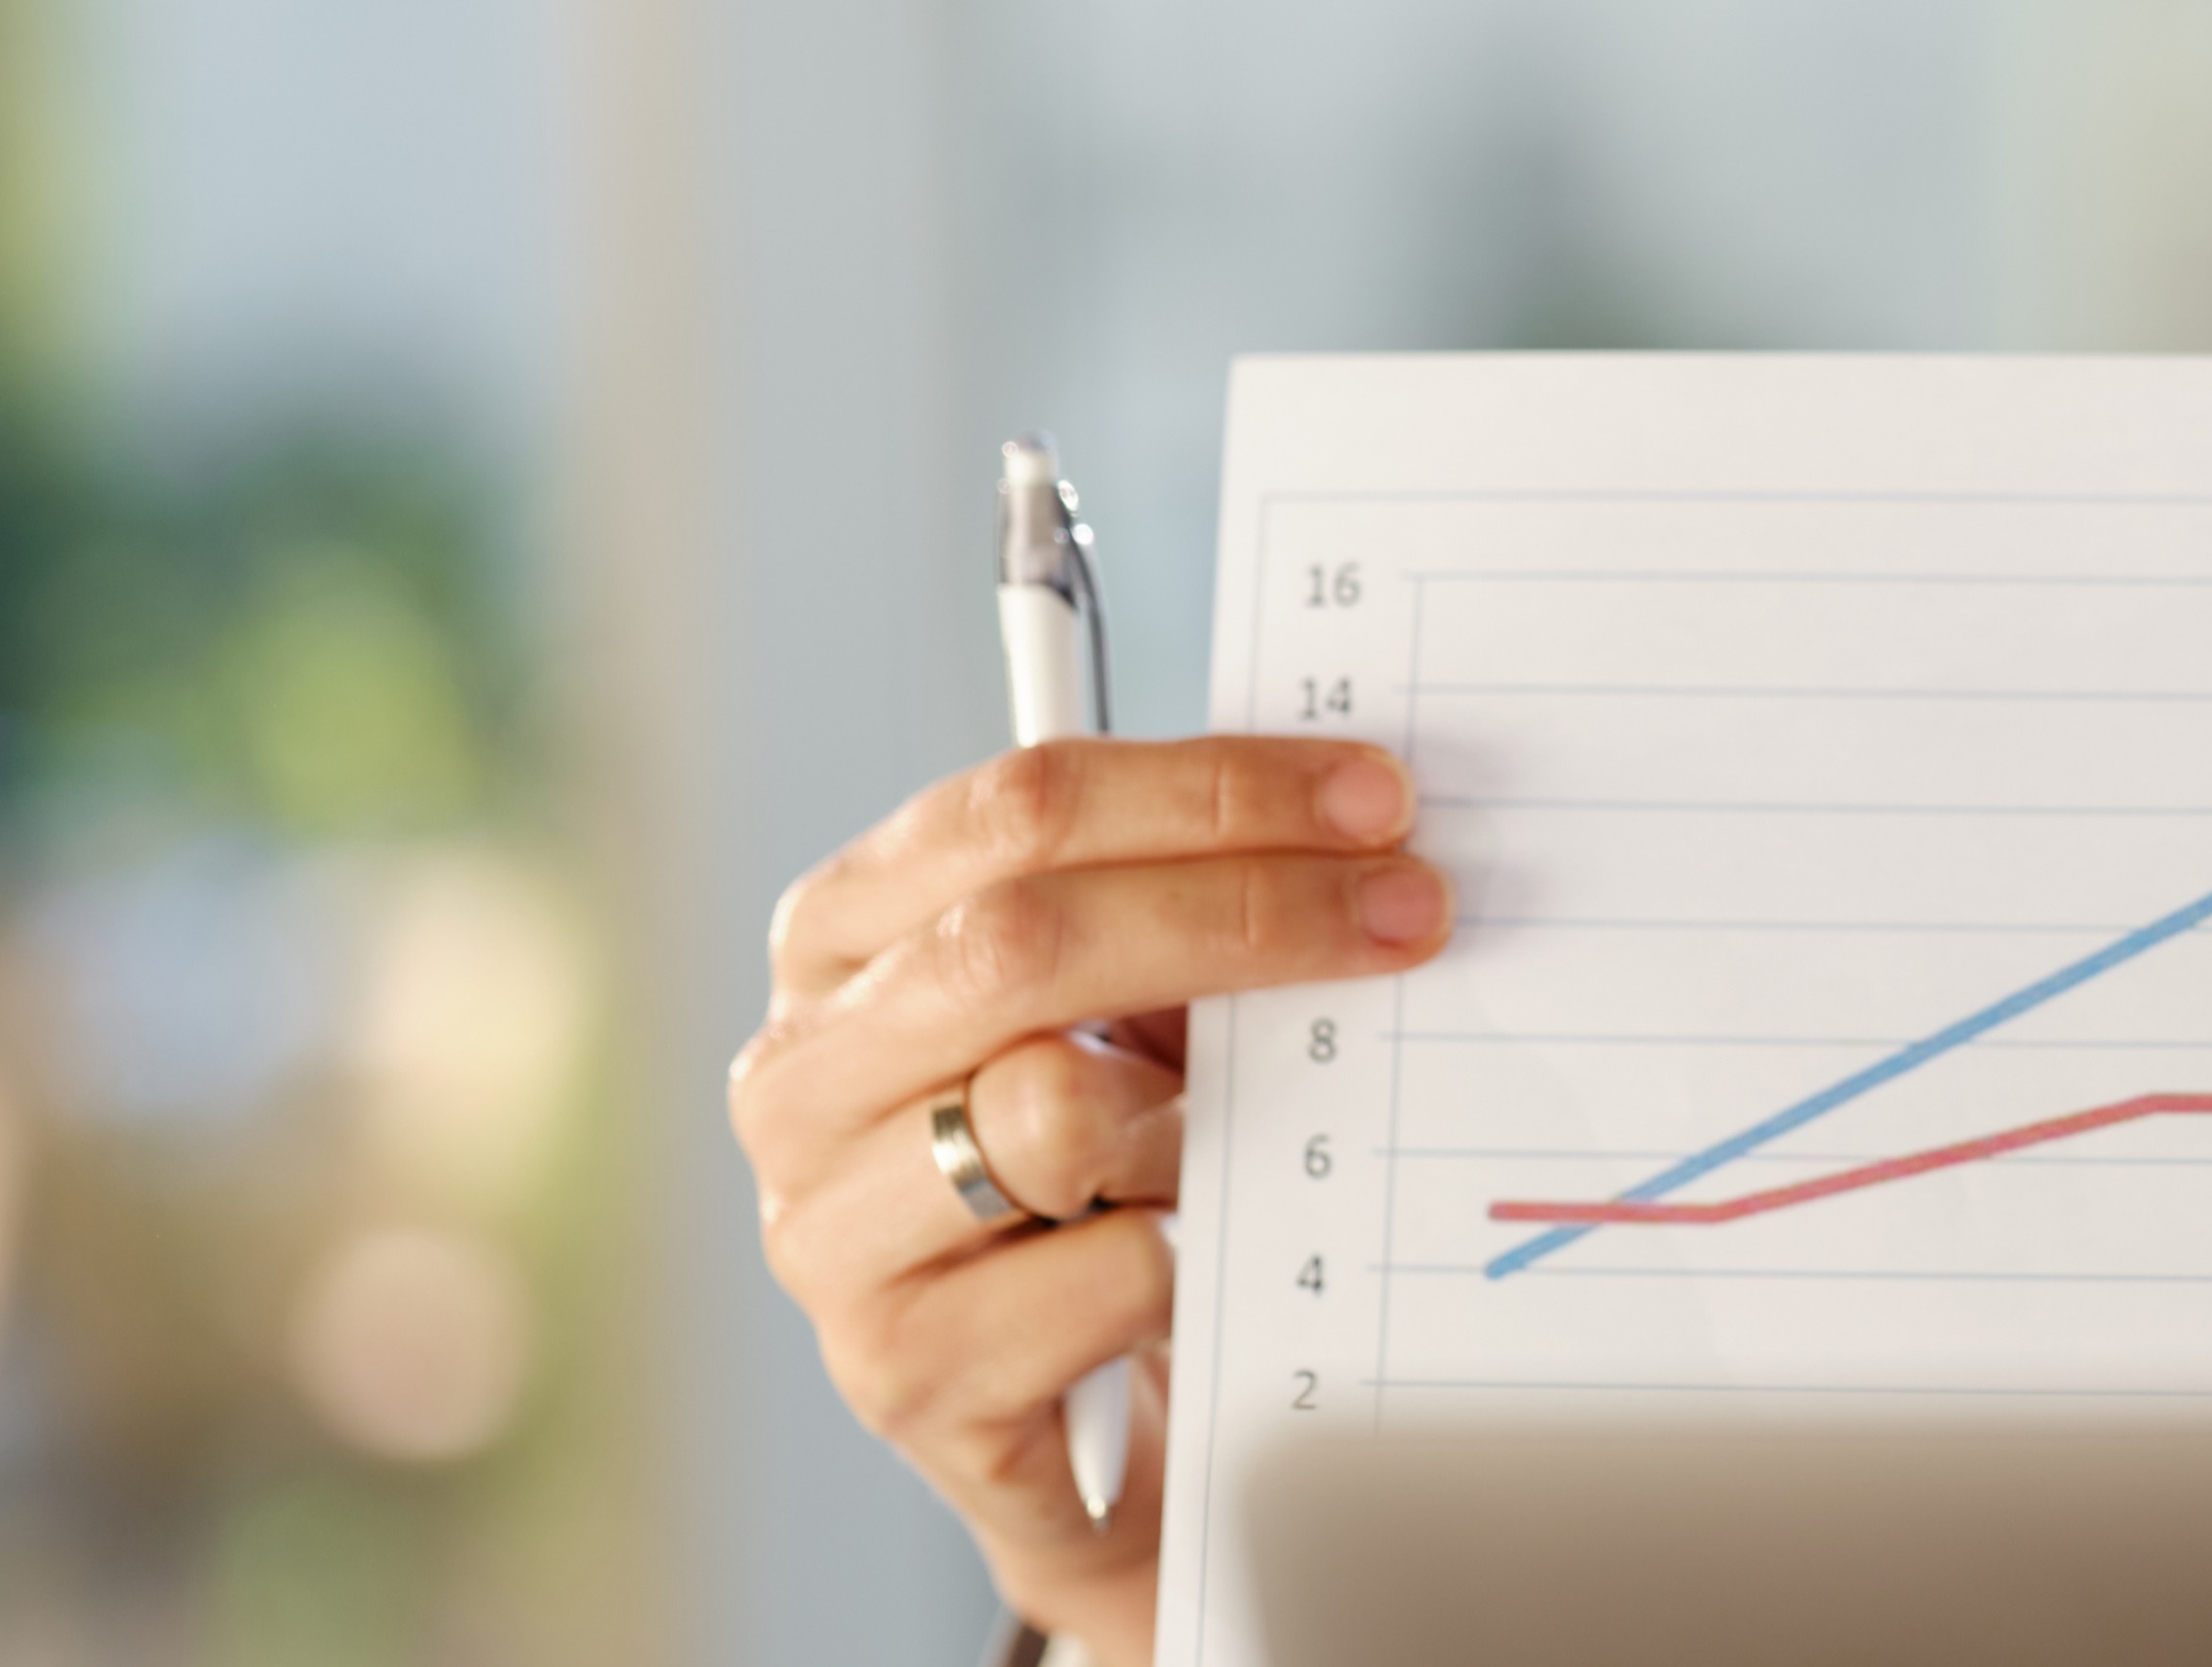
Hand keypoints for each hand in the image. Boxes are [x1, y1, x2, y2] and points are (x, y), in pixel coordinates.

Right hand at [734, 735, 1452, 1654]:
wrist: (1066, 1422)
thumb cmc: (1095, 1176)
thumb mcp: (1119, 1016)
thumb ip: (1181, 910)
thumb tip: (1356, 837)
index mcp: (840, 938)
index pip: (1016, 809)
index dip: (1209, 789)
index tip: (1372, 796)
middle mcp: (800, 1075)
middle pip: (1024, 938)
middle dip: (1247, 909)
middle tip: (1411, 910)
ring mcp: (826, 1233)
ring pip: (1049, 1111)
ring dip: (1198, 1118)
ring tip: (1251, 1142)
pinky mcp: (901, 1372)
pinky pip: (1107, 1274)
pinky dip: (1192, 1261)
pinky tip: (1201, 1266)